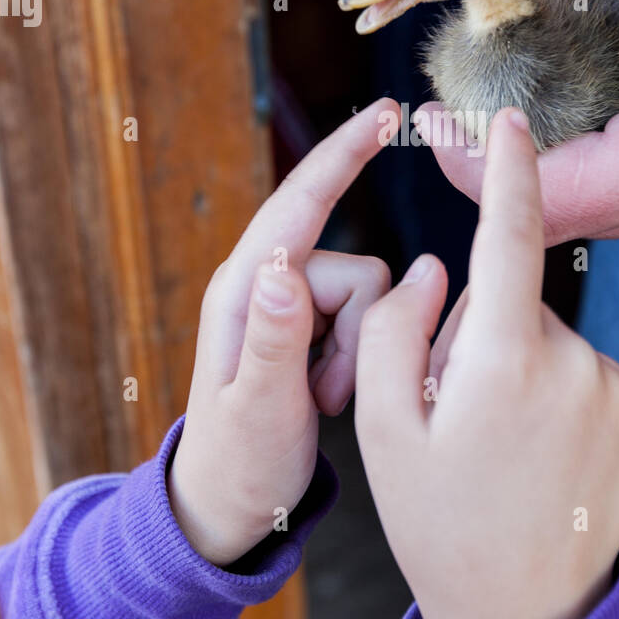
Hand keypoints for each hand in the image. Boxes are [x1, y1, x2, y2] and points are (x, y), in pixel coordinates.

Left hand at [169, 99, 396, 565]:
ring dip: (358, 351)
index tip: (388, 113)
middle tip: (326, 394)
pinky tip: (327, 395)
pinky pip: (366, 319)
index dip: (347, 155)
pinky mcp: (306, 327)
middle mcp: (265, 285)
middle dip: (359, 330)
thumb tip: (285, 265)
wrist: (230, 505)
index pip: (301, 203)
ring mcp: (287, 306)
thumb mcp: (260, 408)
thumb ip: (275, 337)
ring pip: (369, 296)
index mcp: (243, 290)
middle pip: (355, 268)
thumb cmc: (238, 462)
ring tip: (322, 398)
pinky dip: (359, 357)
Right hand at [355, 108, 618, 618]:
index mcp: (504, 359)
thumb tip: (435, 269)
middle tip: (459, 412)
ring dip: (521, 368)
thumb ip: (394, 327)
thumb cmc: (439, 518)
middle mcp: (575, 363)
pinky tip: (545, 452)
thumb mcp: (382, 426)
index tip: (510, 121)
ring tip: (503, 444)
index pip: (511, 236)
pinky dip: (561, 394)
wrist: (523, 610)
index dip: (509, 170)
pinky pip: (587, 372)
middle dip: (480, 332)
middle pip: (514, 301)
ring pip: (550, 339)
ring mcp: (618, 390)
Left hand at [425, 0, 618, 243]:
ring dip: (547, 167)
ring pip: (605, 212)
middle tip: (448, 109)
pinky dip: (596, 163)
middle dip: (500, 168)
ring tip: (499, 102)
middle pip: (571, 215)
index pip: (552, 198)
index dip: (475, 168)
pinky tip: (571, 111)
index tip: (427, 119)